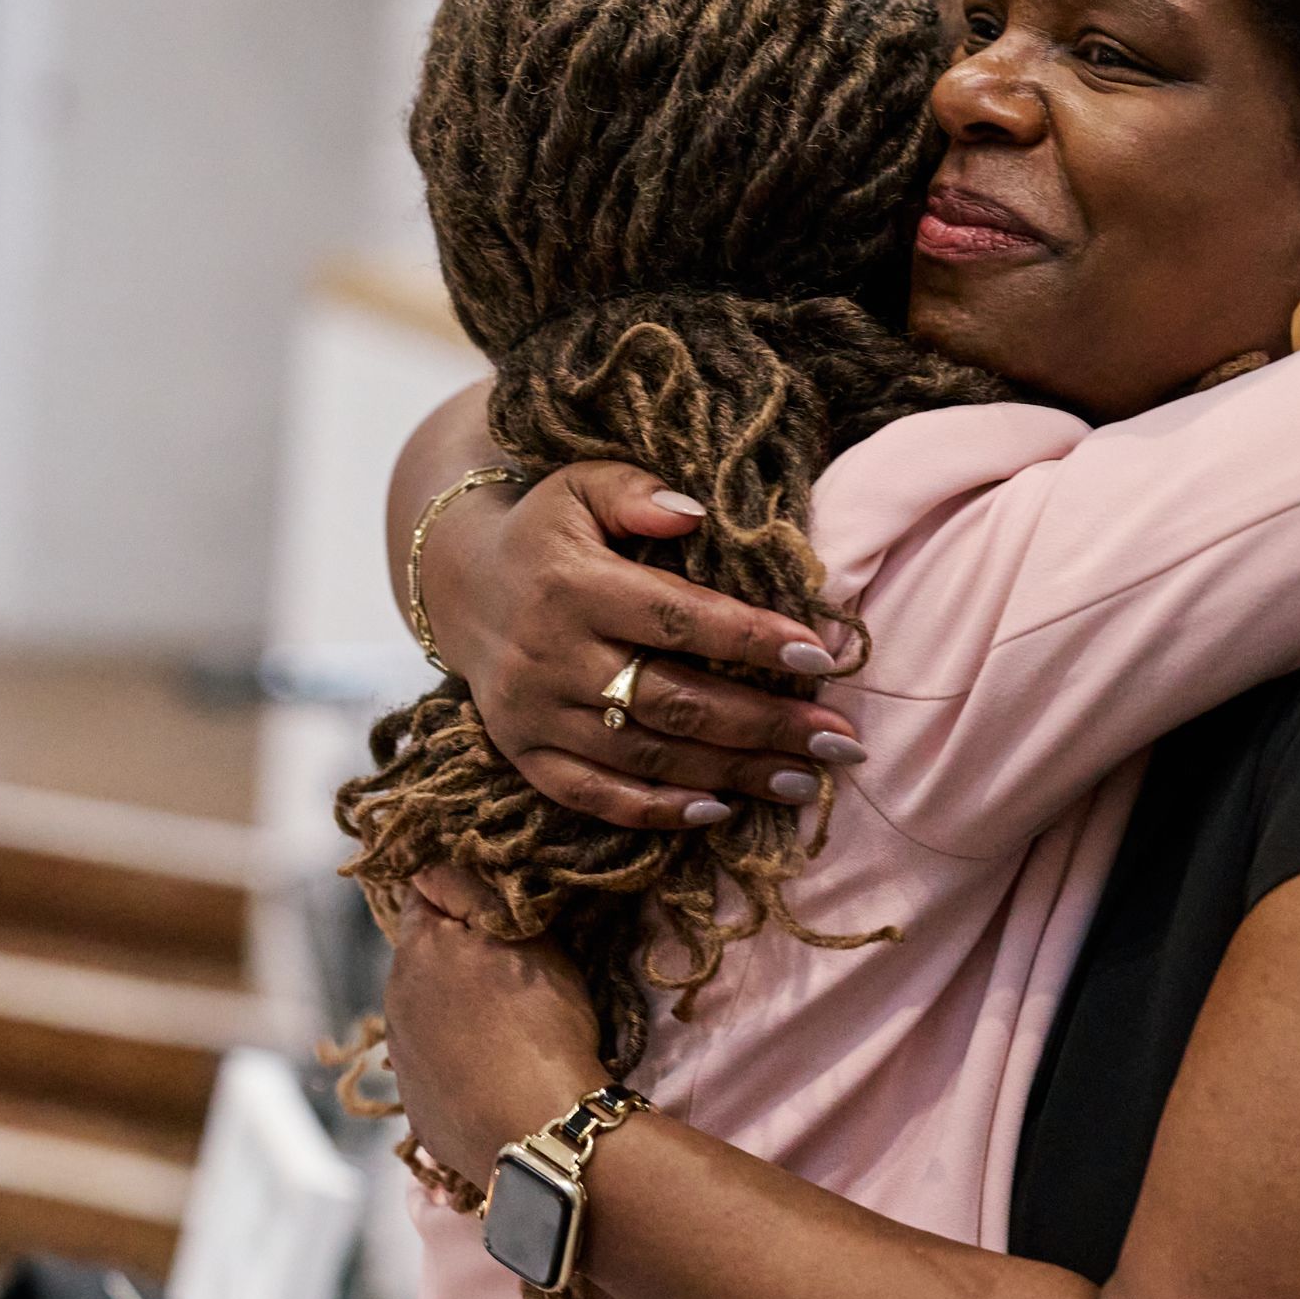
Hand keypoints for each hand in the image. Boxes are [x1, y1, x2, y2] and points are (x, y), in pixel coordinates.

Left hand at [378, 868, 613, 1179]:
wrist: (540, 1131)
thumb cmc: (539, 1023)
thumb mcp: (519, 936)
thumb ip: (465, 889)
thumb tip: (425, 860)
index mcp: (415, 952)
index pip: (422, 892)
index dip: (457, 888)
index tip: (492, 896)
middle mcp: (394, 1004)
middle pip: (426, 957)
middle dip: (459, 953)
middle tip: (514, 964)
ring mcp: (405, 1062)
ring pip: (430, 1013)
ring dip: (460, 1009)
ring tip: (513, 1025)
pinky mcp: (422, 1110)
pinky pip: (442, 1068)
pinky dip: (464, 1062)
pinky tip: (501, 1071)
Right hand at [422, 464, 864, 830]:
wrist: (459, 583)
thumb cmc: (547, 532)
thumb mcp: (580, 486)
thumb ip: (636, 491)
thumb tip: (696, 515)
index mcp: (573, 584)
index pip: (678, 618)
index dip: (751, 639)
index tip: (822, 656)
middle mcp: (551, 656)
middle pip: (675, 701)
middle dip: (766, 724)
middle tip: (840, 742)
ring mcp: (535, 713)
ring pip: (646, 756)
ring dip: (733, 774)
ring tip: (805, 782)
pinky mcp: (523, 753)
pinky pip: (593, 796)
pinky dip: (657, 812)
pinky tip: (721, 811)